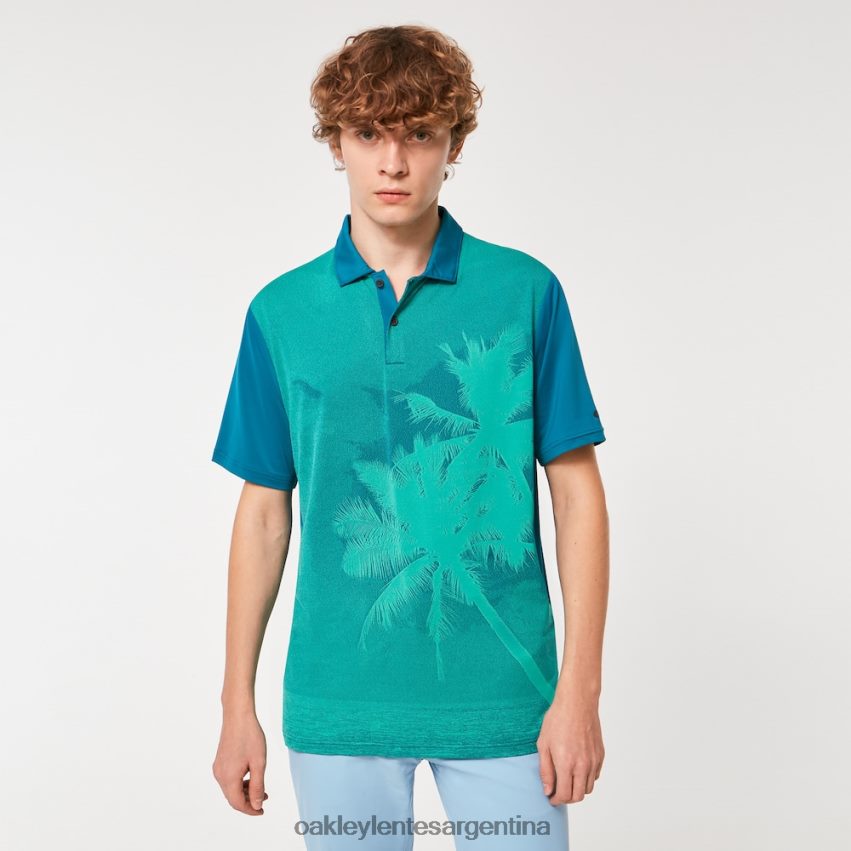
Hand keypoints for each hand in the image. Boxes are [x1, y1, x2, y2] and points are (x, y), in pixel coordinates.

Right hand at [212, 709, 268, 814]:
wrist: (238, 715)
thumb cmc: (250, 736)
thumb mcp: (259, 763)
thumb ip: (258, 786)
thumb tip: (256, 805)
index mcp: (228, 778)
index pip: (237, 803)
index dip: (250, 810)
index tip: (262, 811)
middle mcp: (220, 775)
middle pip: (232, 797)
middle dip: (248, 801)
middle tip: (264, 799)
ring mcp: (218, 767)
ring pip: (230, 788)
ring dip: (245, 791)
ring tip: (261, 788)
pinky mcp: (220, 761)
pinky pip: (228, 779)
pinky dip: (239, 782)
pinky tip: (251, 776)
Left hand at [536, 689, 603, 804]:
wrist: (577, 703)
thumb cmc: (558, 720)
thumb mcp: (543, 744)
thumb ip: (545, 770)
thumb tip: (548, 789)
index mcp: (566, 764)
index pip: (565, 795)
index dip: (556, 800)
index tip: (551, 797)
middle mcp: (583, 765)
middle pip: (578, 796)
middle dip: (567, 798)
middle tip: (558, 791)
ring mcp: (593, 761)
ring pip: (588, 788)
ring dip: (577, 789)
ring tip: (567, 779)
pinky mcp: (600, 755)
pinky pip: (595, 776)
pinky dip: (586, 778)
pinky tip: (577, 768)